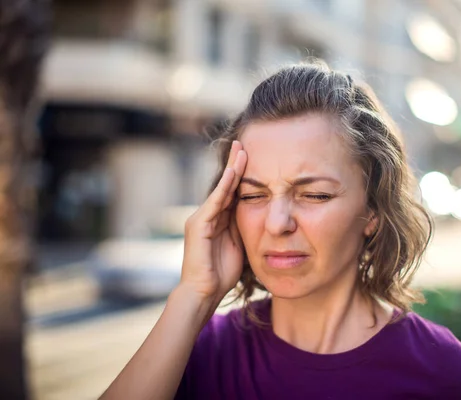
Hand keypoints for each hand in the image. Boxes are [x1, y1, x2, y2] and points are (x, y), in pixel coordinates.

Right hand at [179, 140, 246, 300]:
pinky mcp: (199, 225)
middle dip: (235, 164)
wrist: (203, 292)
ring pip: (220, 189)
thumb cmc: (221, 273)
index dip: (241, 175)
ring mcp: (201, 218)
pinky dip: (225, 186)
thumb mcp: (239, 244)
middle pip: (225, 185)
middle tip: (243, 143)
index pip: (231, 192)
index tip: (251, 157)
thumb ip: (243, 227)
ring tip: (240, 150)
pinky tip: (234, 172)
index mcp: (217, 220)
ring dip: (232, 169)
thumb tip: (259, 214)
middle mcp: (206, 215)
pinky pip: (216, 202)